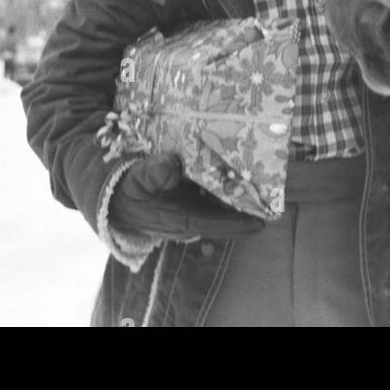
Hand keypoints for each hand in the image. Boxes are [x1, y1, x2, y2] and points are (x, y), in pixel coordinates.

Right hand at [110, 152, 265, 239]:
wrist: (117, 195)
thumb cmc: (128, 189)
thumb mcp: (136, 179)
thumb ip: (153, 173)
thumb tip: (171, 165)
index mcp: (180, 218)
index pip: (214, 223)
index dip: (237, 223)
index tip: (262, 222)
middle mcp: (192, 217)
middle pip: (226, 213)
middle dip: (249, 204)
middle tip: (273, 191)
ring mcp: (195, 209)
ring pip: (224, 203)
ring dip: (242, 192)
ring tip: (266, 175)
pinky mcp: (194, 200)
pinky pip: (216, 193)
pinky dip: (229, 182)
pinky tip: (242, 165)